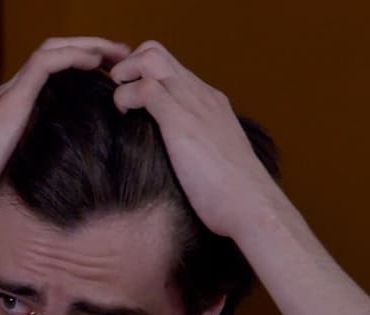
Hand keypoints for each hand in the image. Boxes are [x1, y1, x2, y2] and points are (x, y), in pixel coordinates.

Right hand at [0, 37, 130, 217]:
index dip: (83, 65)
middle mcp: (13, 93)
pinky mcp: (13, 99)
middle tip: (124, 55)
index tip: (112, 73)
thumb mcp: (17, 168)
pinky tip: (96, 61)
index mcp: (15, 107)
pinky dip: (74, 56)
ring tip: (118, 51)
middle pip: (57, 52)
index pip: (52, 71)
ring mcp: (12, 92)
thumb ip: (37, 159)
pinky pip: (46, 63)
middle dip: (93, 48)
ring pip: (54, 49)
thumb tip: (65, 173)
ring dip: (90, 45)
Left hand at [110, 41, 284, 239]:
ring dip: (123, 77)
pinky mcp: (182, 122)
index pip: (168, 66)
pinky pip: (145, 89)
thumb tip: (171, 157)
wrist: (252, 207)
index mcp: (209, 102)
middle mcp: (201, 95)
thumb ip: (192, 146)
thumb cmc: (230, 195)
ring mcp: (193, 105)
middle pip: (156, 51)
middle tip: (116, 100)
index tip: (124, 98)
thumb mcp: (210, 159)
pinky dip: (124, 98)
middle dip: (125, 67)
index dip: (137, 74)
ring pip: (149, 59)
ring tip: (119, 108)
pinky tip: (123, 120)